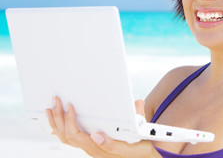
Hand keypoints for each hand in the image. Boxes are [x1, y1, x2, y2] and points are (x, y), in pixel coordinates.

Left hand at [46, 97, 160, 157]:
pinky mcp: (89, 145)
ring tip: (51, 108)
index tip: (70, 105)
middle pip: (67, 136)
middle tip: (56, 101)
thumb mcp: (141, 137)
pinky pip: (69, 139)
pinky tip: (57, 120)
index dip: (70, 120)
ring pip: (65, 139)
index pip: (78, 136)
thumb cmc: (140, 147)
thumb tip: (135, 104)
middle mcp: (92, 149)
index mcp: (101, 148)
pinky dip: (60, 128)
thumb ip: (136, 122)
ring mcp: (90, 148)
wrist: (141, 156)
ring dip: (56, 123)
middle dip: (59, 117)